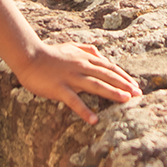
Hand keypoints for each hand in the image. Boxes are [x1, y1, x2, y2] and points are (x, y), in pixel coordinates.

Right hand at [16, 43, 142, 124]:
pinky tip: (94, 120)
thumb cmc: (49, 53)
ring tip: (125, 100)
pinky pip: (74, 101)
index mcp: (85, 58)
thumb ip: (86, 49)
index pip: (109, 67)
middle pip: (107, 76)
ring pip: (96, 85)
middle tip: (138, 94)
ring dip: (112, 92)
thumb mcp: (70, 47)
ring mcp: (70, 77)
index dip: (124, 76)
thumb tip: (99, 53)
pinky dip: (84, 110)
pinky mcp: (59, 88)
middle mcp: (81, 66)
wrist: (28, 56)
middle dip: (124, 85)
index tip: (135, 85)